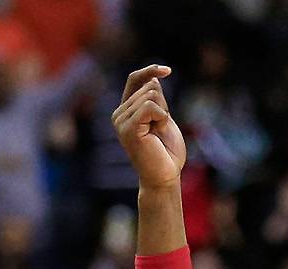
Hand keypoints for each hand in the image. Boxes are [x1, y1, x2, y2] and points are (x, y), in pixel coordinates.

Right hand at [112, 66, 185, 190]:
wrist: (165, 178)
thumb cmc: (166, 153)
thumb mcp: (163, 119)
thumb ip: (156, 100)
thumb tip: (153, 78)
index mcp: (126, 110)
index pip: (135, 79)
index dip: (150, 71)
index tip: (168, 70)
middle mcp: (120, 113)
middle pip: (149, 87)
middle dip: (164, 106)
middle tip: (161, 130)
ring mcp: (121, 120)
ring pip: (151, 95)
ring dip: (163, 113)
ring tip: (158, 134)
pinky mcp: (128, 128)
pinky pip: (151, 106)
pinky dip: (161, 117)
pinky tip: (158, 132)